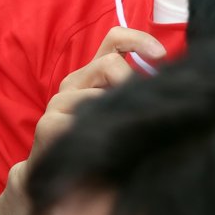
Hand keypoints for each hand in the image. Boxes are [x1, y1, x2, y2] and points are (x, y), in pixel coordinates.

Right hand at [26, 27, 163, 168]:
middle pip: (110, 64)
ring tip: (123, 137)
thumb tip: (164, 84)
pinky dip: (101, 133)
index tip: (160, 55)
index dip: (139, 40)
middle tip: (142, 109)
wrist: (55, 176)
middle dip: (131, 84)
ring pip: (99, 96)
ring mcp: (59, 102)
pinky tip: (106, 148)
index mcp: (91, 73)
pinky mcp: (49, 125)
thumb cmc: (95, 141)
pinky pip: (83, 122)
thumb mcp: (117, 111)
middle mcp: (73, 81)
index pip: (115, 38)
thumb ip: (134, 92)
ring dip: (117, 115)